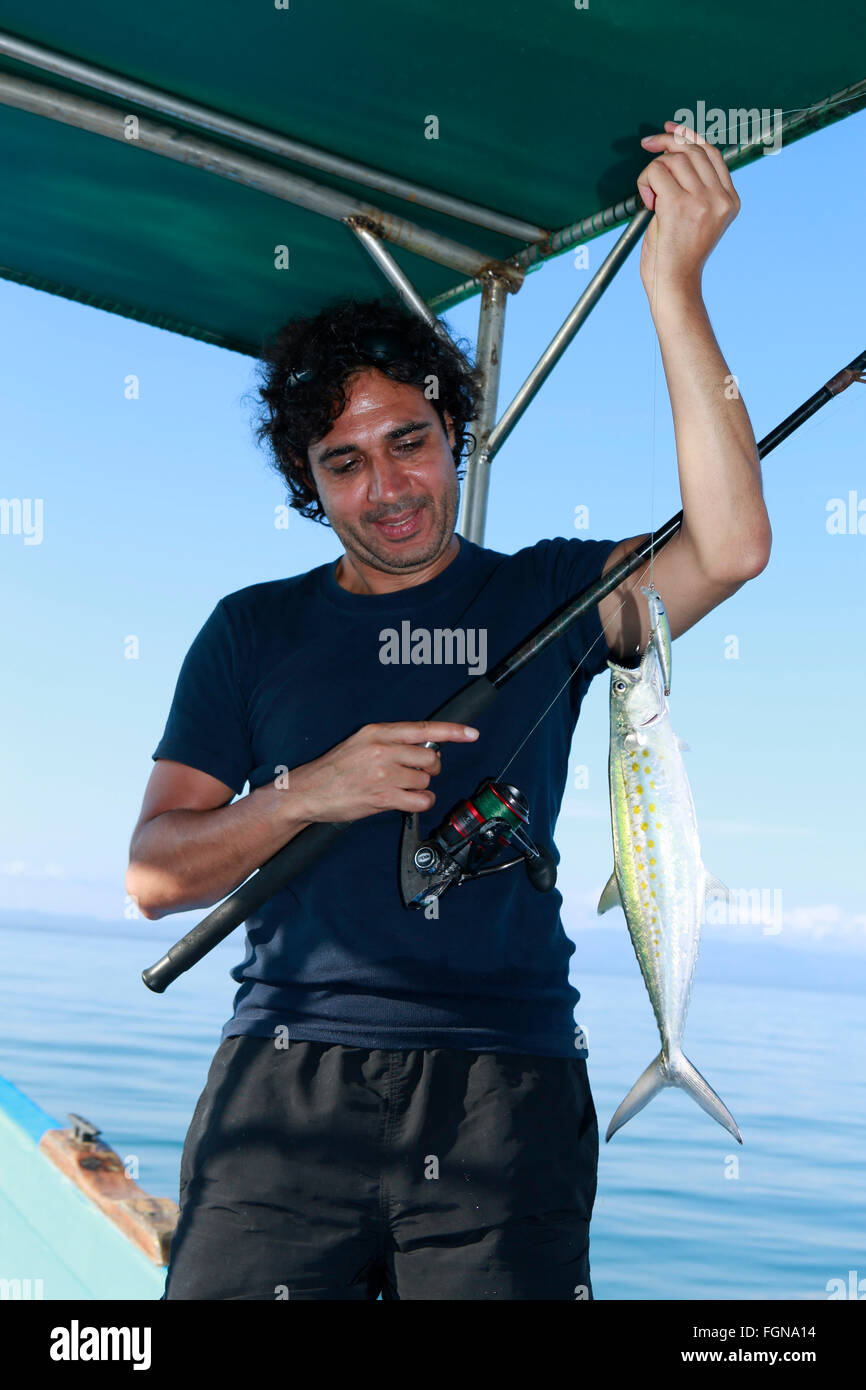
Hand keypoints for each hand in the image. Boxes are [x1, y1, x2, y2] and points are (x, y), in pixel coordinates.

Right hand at [288, 720, 478, 822]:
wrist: (308, 791)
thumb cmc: (334, 769)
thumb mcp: (360, 742)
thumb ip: (390, 741)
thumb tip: (423, 747)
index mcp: (378, 732)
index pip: (424, 728)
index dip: (453, 731)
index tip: (472, 733)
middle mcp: (383, 750)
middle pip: (431, 757)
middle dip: (429, 768)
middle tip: (416, 774)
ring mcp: (384, 774)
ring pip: (426, 780)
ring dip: (420, 787)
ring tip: (400, 788)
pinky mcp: (383, 797)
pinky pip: (420, 800)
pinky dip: (419, 802)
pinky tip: (406, 801)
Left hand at [636, 121, 739, 304]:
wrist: (675, 285)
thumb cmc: (677, 256)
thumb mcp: (696, 218)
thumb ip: (695, 188)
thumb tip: (675, 148)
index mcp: (731, 200)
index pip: (711, 152)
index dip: (688, 135)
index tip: (668, 129)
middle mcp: (721, 198)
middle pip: (691, 150)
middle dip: (665, 144)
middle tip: (646, 147)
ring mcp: (703, 201)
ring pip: (673, 159)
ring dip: (652, 171)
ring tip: (649, 196)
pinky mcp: (680, 206)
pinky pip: (657, 172)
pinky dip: (645, 181)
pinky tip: (647, 202)